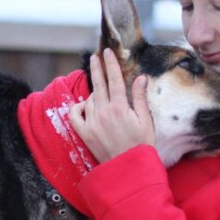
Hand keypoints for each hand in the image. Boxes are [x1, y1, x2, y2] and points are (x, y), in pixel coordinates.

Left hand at [70, 48, 154, 162]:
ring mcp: (92, 123)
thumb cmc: (141, 144)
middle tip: (95, 57)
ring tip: (102, 95)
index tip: (107, 52)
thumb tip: (140, 77)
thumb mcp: (145, 119)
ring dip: (94, 93)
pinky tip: (83, 106)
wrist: (128, 167)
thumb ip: (139, 97)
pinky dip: (77, 108)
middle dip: (96, 68)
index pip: (113, 79)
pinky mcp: (84, 134)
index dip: (110, 64)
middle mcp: (103, 113)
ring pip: (89, 100)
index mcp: (120, 107)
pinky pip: (74, 116)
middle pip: (98, 85)